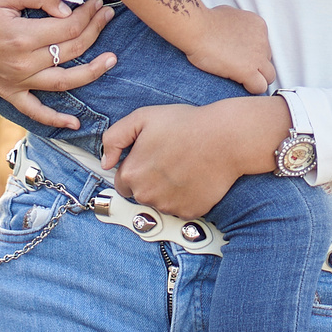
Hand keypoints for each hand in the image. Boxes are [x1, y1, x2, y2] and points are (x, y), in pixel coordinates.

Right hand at [0, 0, 115, 130]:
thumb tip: (68, 10)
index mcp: (21, 37)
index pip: (69, 28)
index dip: (88, 14)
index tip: (98, 3)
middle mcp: (21, 64)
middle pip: (70, 51)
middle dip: (94, 31)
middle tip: (107, 15)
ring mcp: (15, 81)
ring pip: (63, 83)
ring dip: (91, 72)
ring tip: (112, 60)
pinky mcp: (7, 91)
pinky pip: (34, 111)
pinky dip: (55, 120)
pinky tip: (75, 124)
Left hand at [102, 96, 290, 218]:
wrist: (226, 138)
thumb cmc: (186, 124)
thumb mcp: (143, 117)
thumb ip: (114, 138)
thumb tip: (105, 162)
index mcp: (132, 174)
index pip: (122, 182)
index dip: (136, 168)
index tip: (150, 157)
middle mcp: (147, 195)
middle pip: (140, 194)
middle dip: (150, 180)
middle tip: (169, 159)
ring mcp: (169, 207)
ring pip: (160, 203)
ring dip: (167, 190)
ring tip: (184, 166)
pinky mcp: (190, 213)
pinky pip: (181, 209)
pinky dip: (186, 198)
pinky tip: (194, 178)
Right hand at [182, 6, 275, 95]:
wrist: (197, 29)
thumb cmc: (205, 21)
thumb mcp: (229, 14)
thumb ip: (238, 25)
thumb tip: (234, 30)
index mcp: (259, 26)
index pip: (264, 46)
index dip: (252, 53)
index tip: (241, 57)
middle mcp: (262, 41)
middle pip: (267, 60)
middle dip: (256, 65)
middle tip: (239, 68)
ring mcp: (257, 57)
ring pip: (269, 76)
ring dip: (257, 79)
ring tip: (242, 80)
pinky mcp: (249, 71)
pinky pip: (260, 87)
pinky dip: (252, 88)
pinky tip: (241, 86)